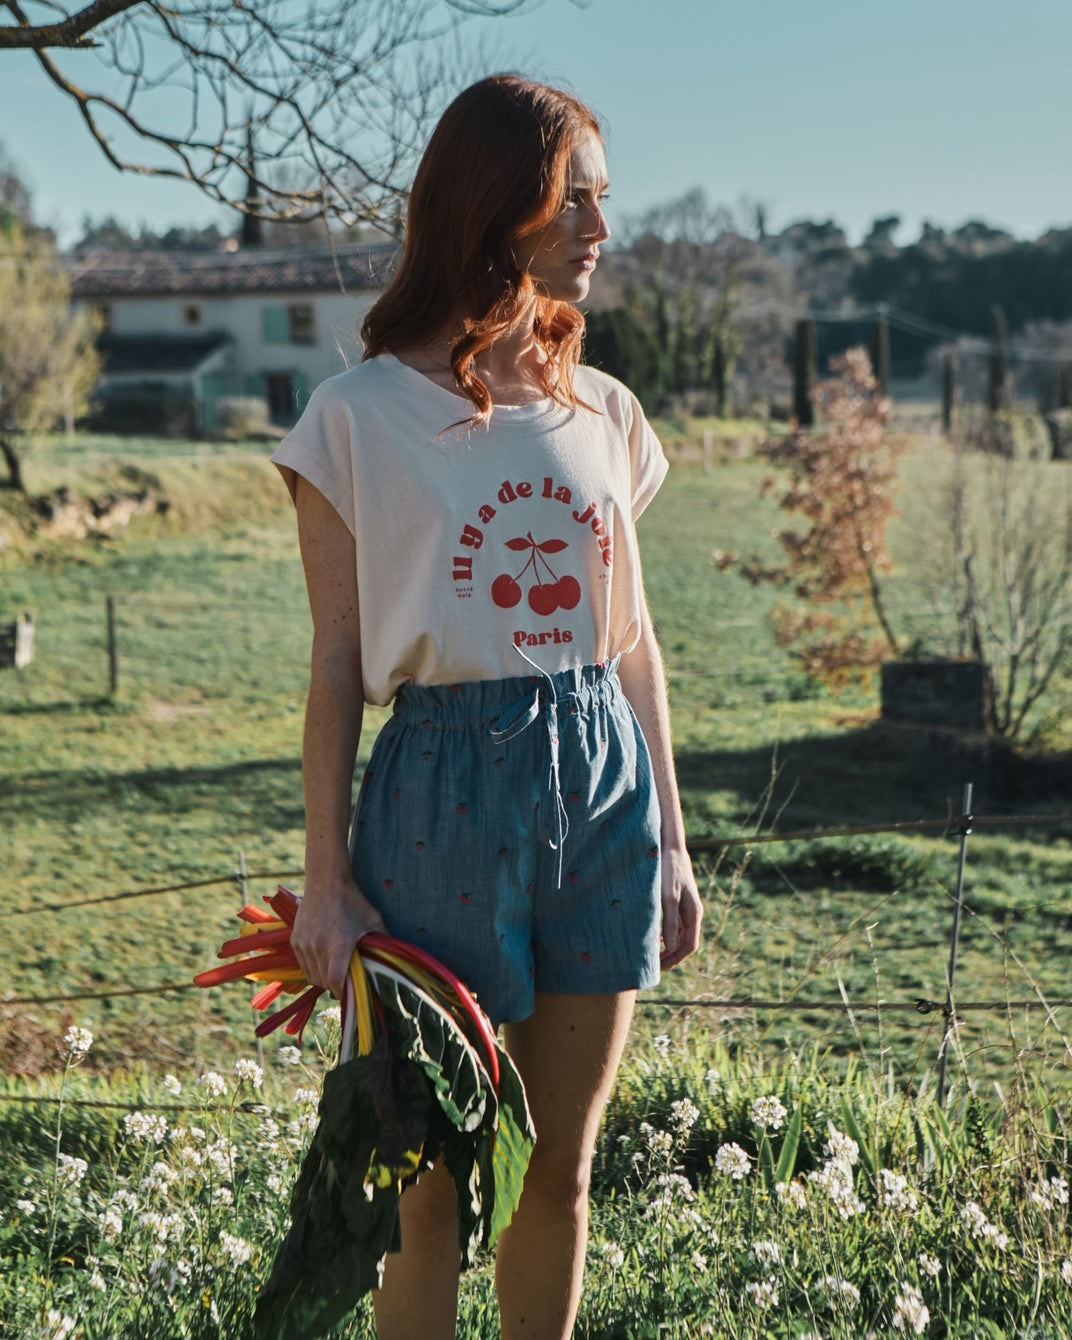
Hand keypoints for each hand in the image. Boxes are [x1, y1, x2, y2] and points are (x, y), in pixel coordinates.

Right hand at [290, 873, 387, 1000]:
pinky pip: (302, 965)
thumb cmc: (353, 901)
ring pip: (311, 976)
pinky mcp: (295, 940)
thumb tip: (396, 957)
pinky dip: (311, 968)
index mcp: (339, 944)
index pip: (335, 980)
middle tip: (344, 982)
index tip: (348, 993)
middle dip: (334, 986)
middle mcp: (318, 946)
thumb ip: (384, 940)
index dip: (341, 992)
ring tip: (333, 972)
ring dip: (321, 979)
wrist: (326, 882)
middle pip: (322, 981)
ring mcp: (304, 944)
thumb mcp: (373, 919)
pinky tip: (322, 961)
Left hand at [658, 843, 701, 969]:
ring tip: (651, 955)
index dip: (676, 958)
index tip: (660, 967)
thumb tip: (669, 948)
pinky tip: (653, 937)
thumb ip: (669, 923)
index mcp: (694, 914)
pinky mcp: (676, 902)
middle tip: (653, 965)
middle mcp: (692, 913)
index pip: (689, 945)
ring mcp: (684, 908)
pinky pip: (673, 925)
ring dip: (667, 946)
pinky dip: (664, 934)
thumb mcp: (668, 898)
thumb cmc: (670, 871)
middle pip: (684, 942)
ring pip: (678, 935)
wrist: (669, 848)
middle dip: (671, 956)